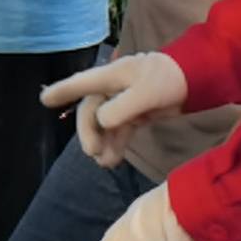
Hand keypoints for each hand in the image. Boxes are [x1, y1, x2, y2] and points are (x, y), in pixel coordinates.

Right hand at [40, 51, 187, 168]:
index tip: (44, 100)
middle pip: (91, 111)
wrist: (197, 81)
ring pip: (104, 124)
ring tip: (105, 163)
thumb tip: (101, 122)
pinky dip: (116, 145)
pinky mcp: (135, 113)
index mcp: (112, 76)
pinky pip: (119, 130)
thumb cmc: (169, 80)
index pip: (82, 84)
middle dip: (88, 132)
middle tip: (92, 152)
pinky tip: (114, 161)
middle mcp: (114, 87)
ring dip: (103, 143)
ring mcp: (124, 101)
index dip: (63, 91)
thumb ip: (121, 108)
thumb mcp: (146, 93)